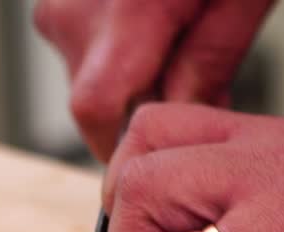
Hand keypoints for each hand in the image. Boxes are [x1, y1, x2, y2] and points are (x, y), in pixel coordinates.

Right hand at [33, 0, 274, 161]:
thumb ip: (208, 65)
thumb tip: (181, 121)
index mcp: (128, 11)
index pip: (99, 113)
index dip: (124, 150)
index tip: (158, 165)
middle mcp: (76, 8)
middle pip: (95, 99)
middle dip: (145, 109)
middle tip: (198, 86)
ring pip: (90, 71)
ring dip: (133, 75)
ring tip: (184, 40)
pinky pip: (83, 40)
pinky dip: (119, 46)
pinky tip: (157, 23)